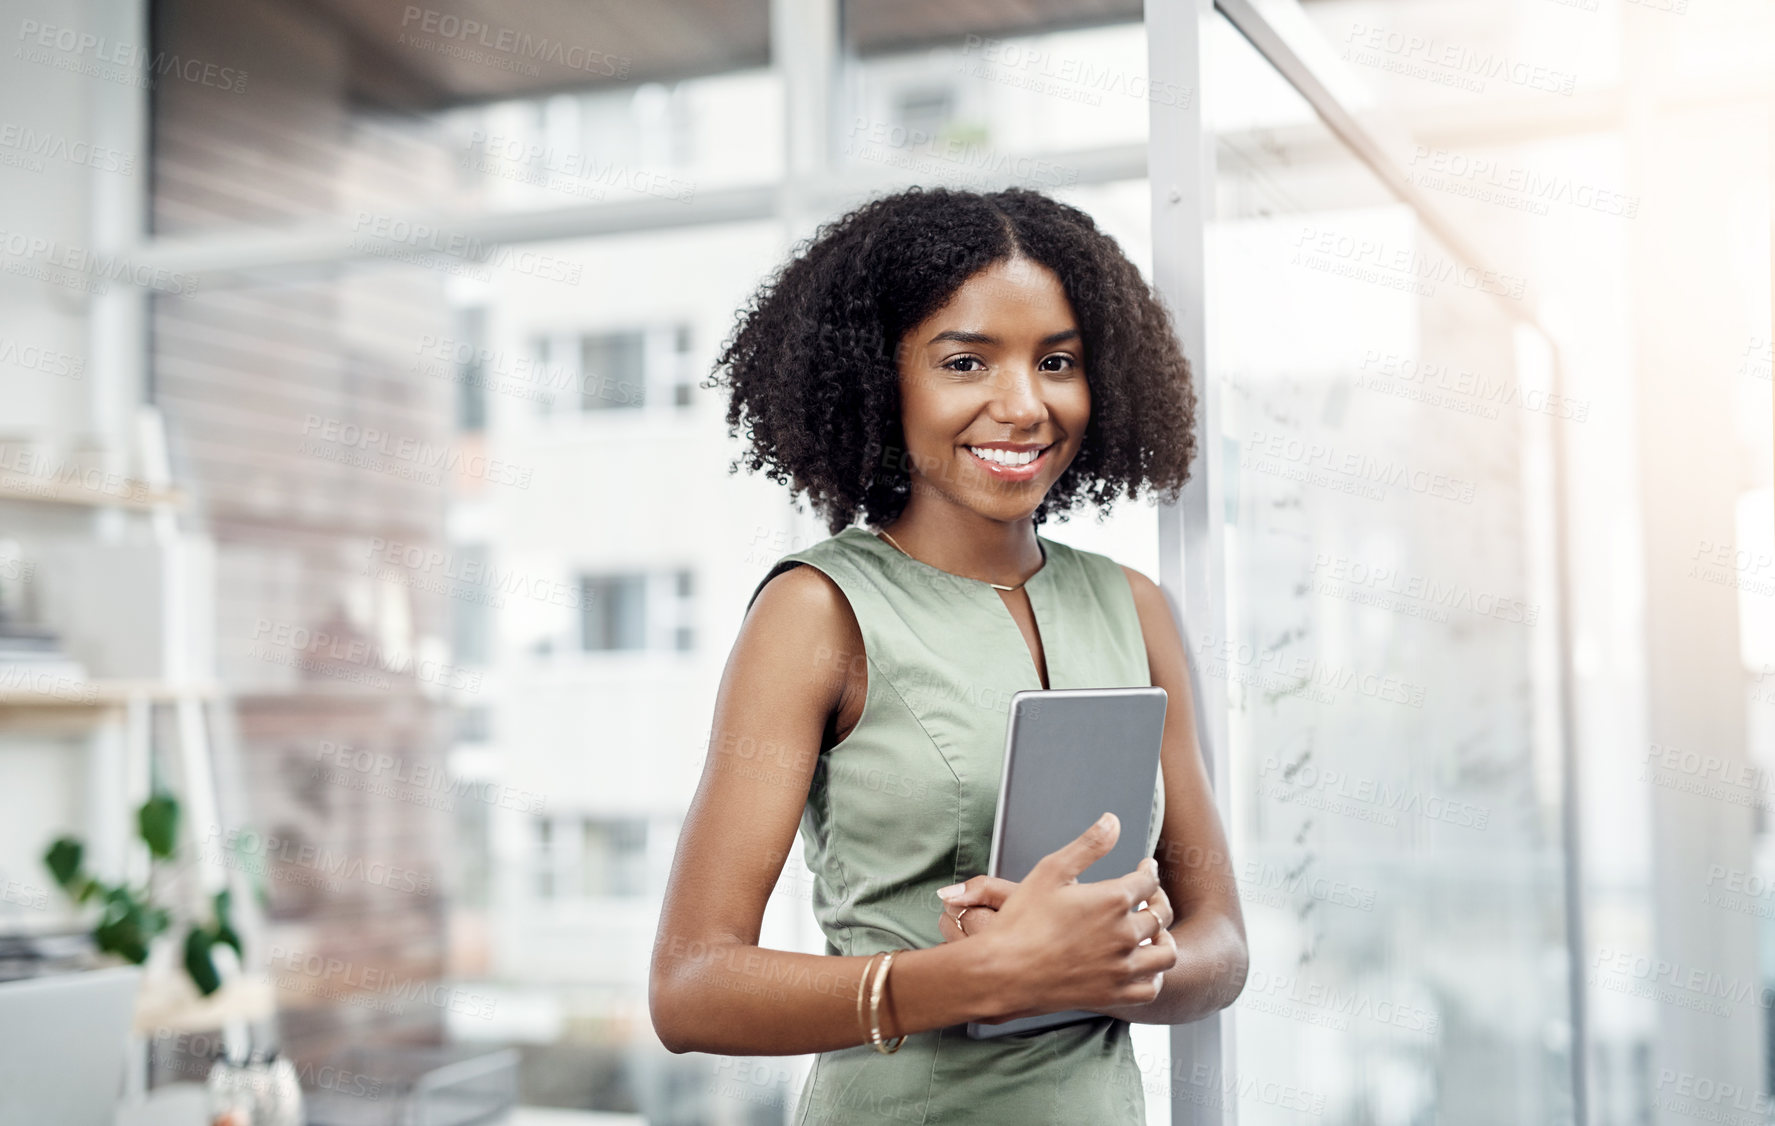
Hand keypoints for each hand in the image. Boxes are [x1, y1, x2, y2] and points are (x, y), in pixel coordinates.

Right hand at [945, 812, 1179, 1017]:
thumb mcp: (1051, 870)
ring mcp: (1121, 968)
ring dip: (1164, 940)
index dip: (1149, 870)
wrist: (1002, 971)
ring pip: (1165, 954)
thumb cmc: (1021, 921)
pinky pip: (1150, 988)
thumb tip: (1113, 822)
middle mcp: (1124, 934)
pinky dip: (1153, 976)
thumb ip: (1087, 845)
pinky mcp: (1113, 994)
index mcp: (1113, 900)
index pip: (1148, 880)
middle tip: (1150, 897)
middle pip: (1160, 914)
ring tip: (1154, 933)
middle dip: (1158, 900)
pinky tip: (1142, 966)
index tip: (1145, 868)